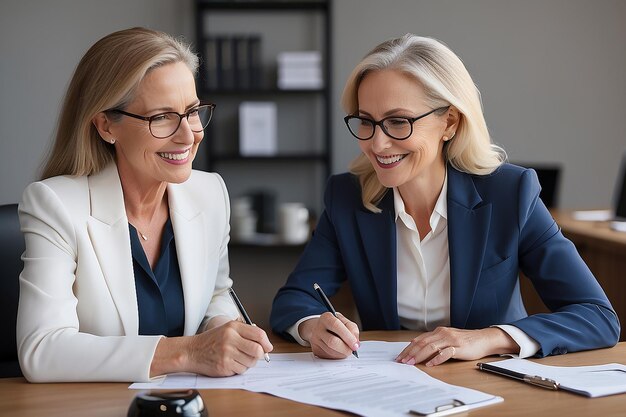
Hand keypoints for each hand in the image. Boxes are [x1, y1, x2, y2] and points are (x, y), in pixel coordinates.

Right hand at [187, 320, 272, 375]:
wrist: (192, 351)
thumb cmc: (212, 340)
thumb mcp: (228, 329)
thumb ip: (247, 333)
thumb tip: (266, 345)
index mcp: (233, 327)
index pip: (258, 334)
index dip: (266, 342)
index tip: (268, 347)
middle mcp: (230, 339)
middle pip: (257, 350)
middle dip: (260, 354)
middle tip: (256, 355)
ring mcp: (226, 353)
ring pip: (251, 362)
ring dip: (249, 362)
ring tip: (239, 358)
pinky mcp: (224, 366)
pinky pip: (241, 370)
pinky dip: (240, 368)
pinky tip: (231, 363)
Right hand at [299, 312, 359, 358]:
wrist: (320, 328)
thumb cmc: (335, 325)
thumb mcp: (345, 321)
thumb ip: (352, 329)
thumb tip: (356, 343)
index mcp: (326, 318)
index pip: (336, 325)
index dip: (347, 336)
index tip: (355, 345)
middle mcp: (318, 328)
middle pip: (332, 341)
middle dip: (346, 348)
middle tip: (353, 350)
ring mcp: (315, 340)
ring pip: (331, 351)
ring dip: (343, 353)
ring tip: (346, 348)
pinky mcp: (316, 350)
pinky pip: (329, 357)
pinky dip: (338, 356)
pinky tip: (339, 350)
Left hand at [395, 327, 518, 366]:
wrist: (484, 339)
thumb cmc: (465, 341)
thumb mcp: (447, 338)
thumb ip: (434, 341)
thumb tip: (417, 345)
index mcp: (438, 331)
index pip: (419, 340)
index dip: (408, 348)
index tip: (400, 357)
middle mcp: (443, 333)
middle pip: (422, 343)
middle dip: (410, 353)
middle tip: (402, 361)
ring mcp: (451, 340)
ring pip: (431, 346)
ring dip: (420, 355)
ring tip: (412, 363)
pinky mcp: (460, 347)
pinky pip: (446, 352)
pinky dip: (437, 358)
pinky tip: (431, 364)